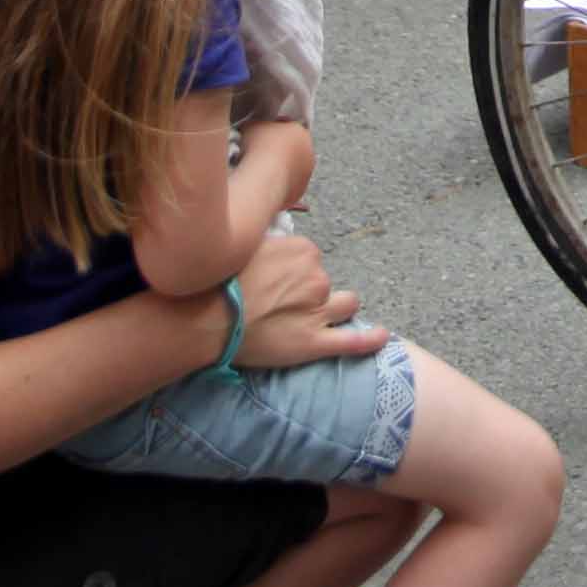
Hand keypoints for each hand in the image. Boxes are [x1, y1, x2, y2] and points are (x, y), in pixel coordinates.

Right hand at [229, 219, 380, 364]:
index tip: (276, 282)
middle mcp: (316, 277)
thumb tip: (275, 243)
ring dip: (337, 309)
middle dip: (310, 292)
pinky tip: (382, 338)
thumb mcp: (244, 246)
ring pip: (346, 305)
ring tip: (317, 318)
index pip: (310, 259)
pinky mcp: (313, 342)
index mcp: (303, 250)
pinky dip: (370, 341)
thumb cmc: (216, 282)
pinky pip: (352, 342)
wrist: (204, 318)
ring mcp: (318, 310)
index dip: (294, 273)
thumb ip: (269, 244)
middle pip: (324, 282)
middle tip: (281, 304)